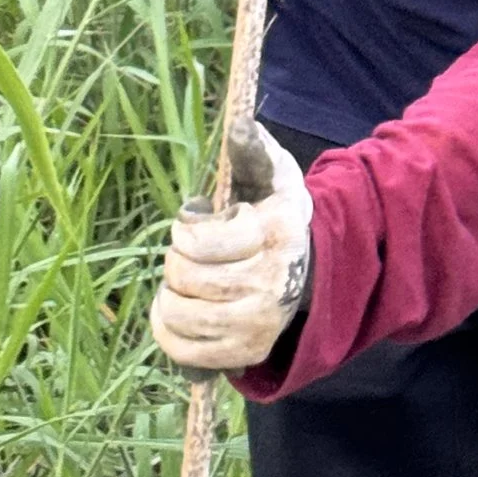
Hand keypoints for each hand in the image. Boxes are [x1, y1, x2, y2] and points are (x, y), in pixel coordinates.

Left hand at [151, 125, 315, 371]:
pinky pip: (182, 351)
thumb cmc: (275, 217)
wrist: (310, 273)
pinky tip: (178, 309)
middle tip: (191, 253)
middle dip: (176, 259)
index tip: (194, 222)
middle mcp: (270, 282)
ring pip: (178, 313)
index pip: (198, 241)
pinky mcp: (246, 352)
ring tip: (186, 281)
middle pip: (183, 276)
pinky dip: (167, 329)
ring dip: (170, 294)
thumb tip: (239, 123)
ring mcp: (258, 323)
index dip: (183, 228)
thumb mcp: (272, 176)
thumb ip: (253, 149)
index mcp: (275, 233)